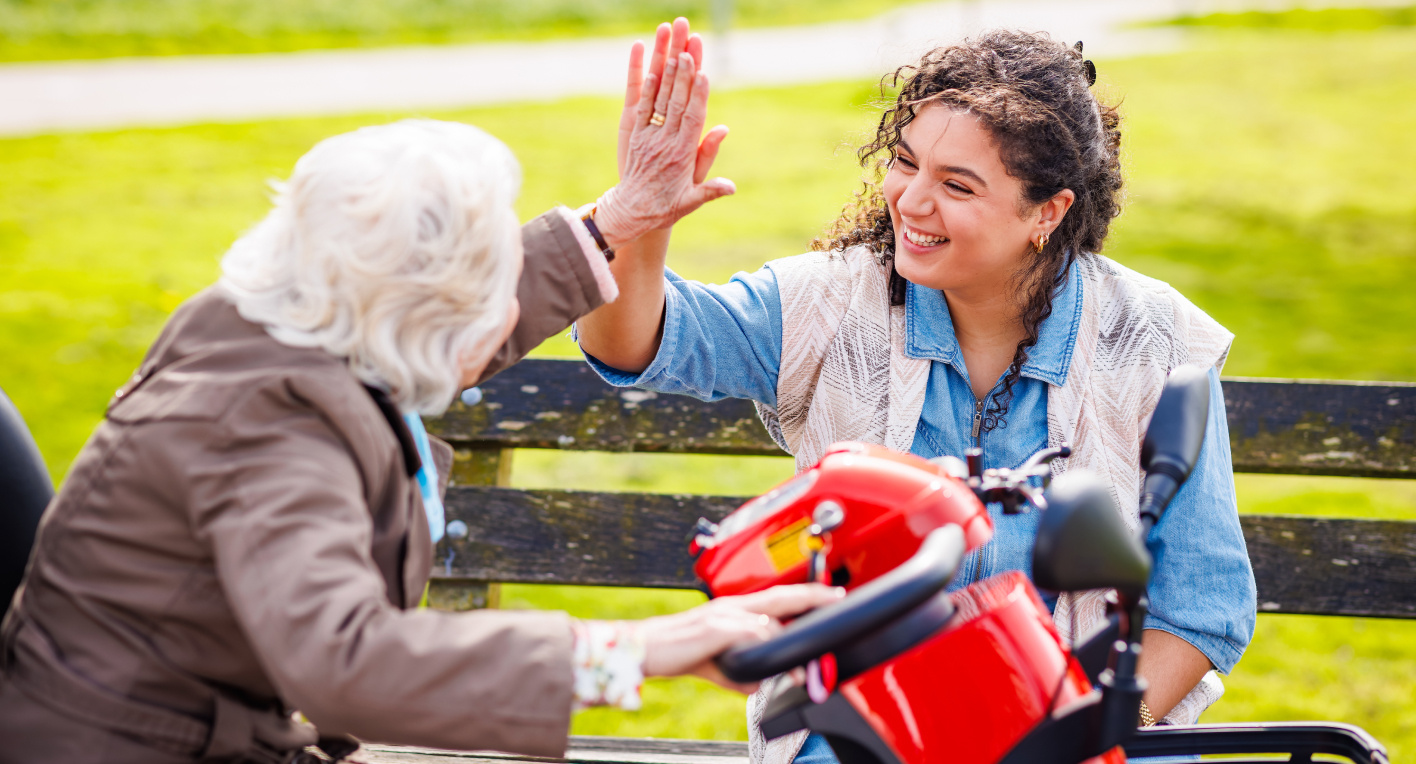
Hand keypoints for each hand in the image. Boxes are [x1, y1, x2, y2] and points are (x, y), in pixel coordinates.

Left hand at [596, 18, 733, 246]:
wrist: (631, 212)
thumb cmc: (666, 207)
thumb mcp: (692, 201)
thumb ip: (711, 189)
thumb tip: (732, 185)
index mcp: (682, 155)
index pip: (693, 119)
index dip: (698, 95)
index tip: (704, 73)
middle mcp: (665, 141)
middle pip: (676, 100)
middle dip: (684, 73)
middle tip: (688, 47)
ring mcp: (649, 136)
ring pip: (660, 98)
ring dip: (667, 72)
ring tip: (674, 49)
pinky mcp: (636, 135)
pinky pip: (641, 107)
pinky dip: (647, 87)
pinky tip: (652, 69)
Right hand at [638, 583, 844, 693]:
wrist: (646, 649)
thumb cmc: (679, 651)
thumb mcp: (720, 663)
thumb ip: (745, 669)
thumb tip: (764, 681)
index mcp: (735, 609)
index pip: (777, 597)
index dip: (804, 595)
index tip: (828, 595)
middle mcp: (732, 605)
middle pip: (781, 595)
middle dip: (811, 596)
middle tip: (835, 597)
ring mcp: (724, 614)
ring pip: (769, 620)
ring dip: (789, 645)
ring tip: (803, 671)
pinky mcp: (716, 628)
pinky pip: (750, 634)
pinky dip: (764, 647)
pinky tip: (769, 663)